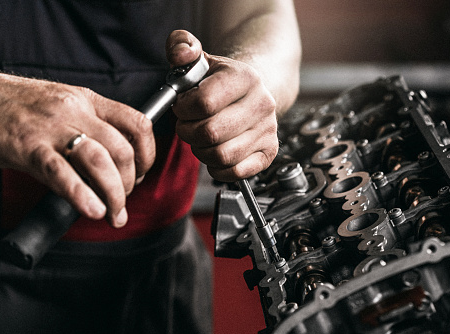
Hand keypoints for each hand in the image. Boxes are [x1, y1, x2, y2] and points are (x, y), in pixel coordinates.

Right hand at [0, 64, 154, 226]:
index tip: (142, 173)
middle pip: (121, 149)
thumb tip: (111, 165)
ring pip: (98, 162)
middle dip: (130, 184)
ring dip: (113, 194)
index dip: (148, 153)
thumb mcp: (64, 105)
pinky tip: (91, 209)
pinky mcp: (27, 147)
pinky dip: (81, 195)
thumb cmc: (17, 106)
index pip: (138, 123)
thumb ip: (90, 128)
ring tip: (111, 213)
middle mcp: (75, 111)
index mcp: (88, 100)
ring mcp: (51, 129)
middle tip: (121, 202)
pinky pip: (60, 173)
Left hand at [166, 30, 278, 181]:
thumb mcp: (199, 59)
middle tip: (187, 126)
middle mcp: (262, 104)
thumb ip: (181, 46)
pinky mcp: (269, 152)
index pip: (204, 102)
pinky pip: (235, 172)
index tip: (181, 107)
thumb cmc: (219, 80)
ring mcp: (268, 130)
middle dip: (188, 133)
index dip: (183, 109)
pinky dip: (217, 169)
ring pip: (221, 156)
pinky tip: (214, 153)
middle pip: (211, 133)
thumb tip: (181, 53)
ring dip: (201, 151)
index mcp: (245, 77)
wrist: (253, 92)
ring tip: (200, 139)